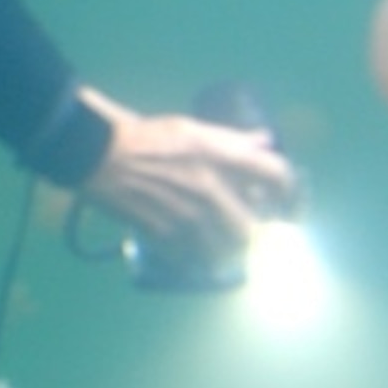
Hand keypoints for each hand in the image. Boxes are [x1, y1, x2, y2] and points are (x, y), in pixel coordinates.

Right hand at [72, 88, 297, 258]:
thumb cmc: (146, 137)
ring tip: (222, 248)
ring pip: (227, 250)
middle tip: (251, 233)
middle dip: (256, 235)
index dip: (290, 192)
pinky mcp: (165, 235)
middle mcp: (212, 188)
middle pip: (255, 229)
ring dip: (229, 251)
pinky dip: (198, 259)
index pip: (277, 175)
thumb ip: (232, 140)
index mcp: (221, 156)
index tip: (286, 203)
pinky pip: (194, 259)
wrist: (98, 153)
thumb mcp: (192, 128)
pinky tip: (193, 252)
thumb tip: (264, 140)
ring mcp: (188, 215)